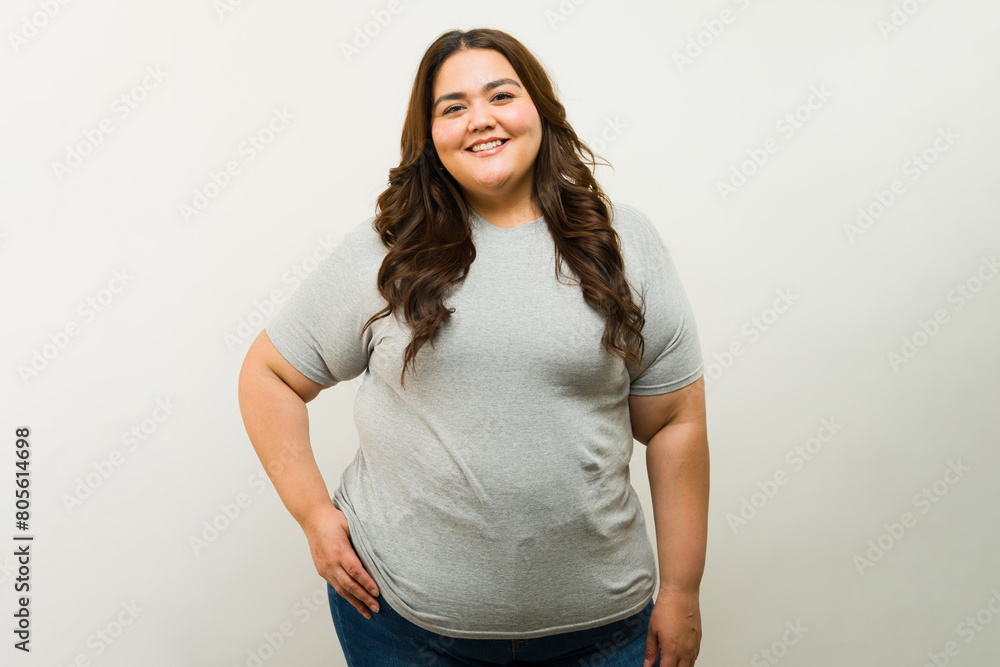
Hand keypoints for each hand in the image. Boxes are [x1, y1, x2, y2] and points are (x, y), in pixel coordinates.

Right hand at [299, 502, 380, 619]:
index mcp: (339, 551)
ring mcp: (325, 568)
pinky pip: (336, 586)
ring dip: (355, 602)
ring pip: (342, 590)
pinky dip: (346, 595)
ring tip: (367, 612)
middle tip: (377, 608)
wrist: (313, 519)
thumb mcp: (351, 526)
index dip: (367, 583)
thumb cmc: (334, 520)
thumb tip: (377, 556)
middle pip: (349, 585)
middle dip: (364, 598)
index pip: (355, 571)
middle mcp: (330, 563)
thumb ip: (361, 542)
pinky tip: (355, 602)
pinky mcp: (322, 571)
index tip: (377, 592)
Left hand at [642, 588, 701, 666]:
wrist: (681, 594)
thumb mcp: (652, 630)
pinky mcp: (699, 639)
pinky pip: (695, 656)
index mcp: (672, 650)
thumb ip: (651, 650)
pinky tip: (682, 657)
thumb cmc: (667, 608)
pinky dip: (689, 661)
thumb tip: (647, 664)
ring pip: (690, 666)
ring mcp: (694, 645)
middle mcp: (686, 650)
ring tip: (672, 662)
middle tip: (664, 664)